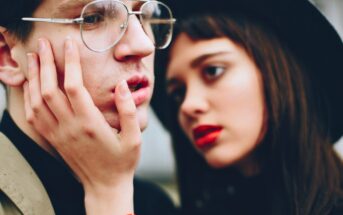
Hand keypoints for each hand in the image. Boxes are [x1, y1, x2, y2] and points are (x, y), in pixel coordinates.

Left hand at [23, 37, 139, 213]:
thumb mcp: (134, 138)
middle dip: (45, 63)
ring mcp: (58, 134)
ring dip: (33, 78)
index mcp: (90, 124)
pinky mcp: (53, 140)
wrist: (104, 186)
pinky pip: (34, 116)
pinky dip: (29, 98)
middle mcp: (70, 128)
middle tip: (44, 44)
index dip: (70, 62)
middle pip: (50, 89)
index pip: (74, 86)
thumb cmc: (121, 162)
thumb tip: (122, 85)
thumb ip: (128, 110)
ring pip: (37, 101)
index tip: (70, 44)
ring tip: (33, 58)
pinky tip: (31, 85)